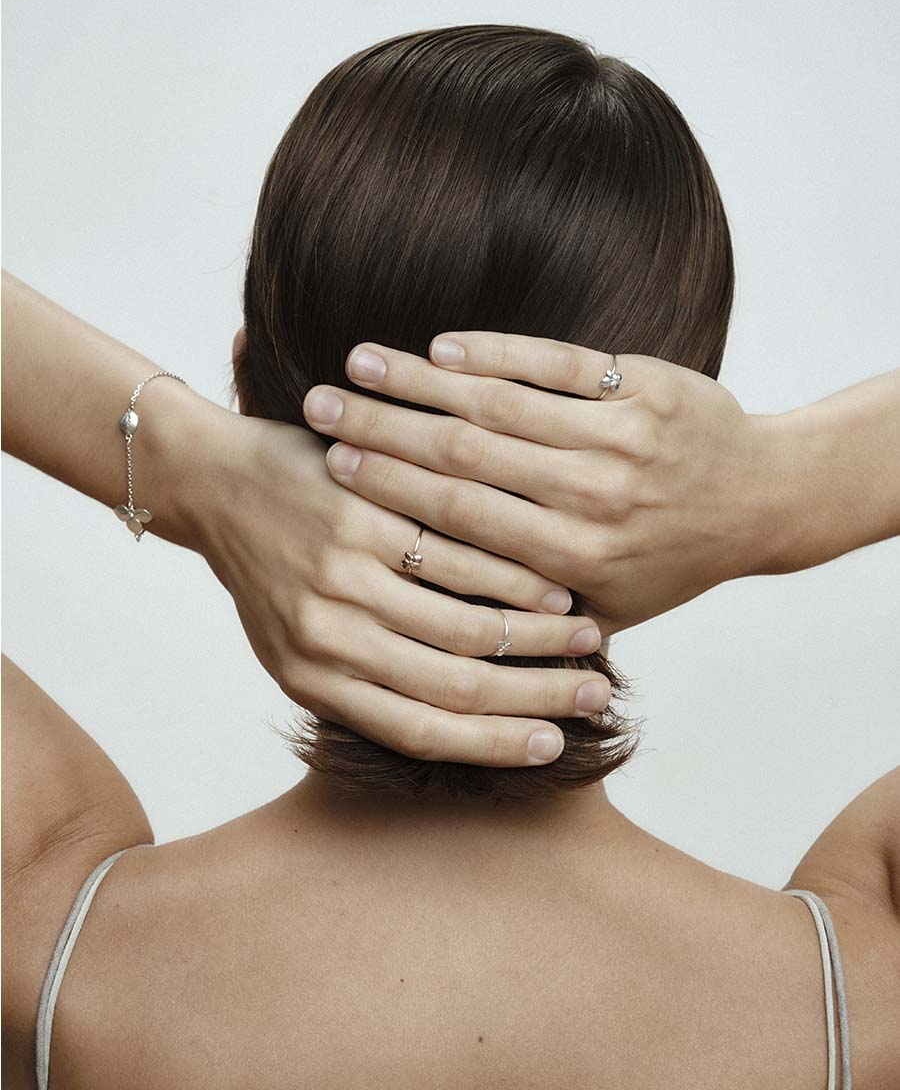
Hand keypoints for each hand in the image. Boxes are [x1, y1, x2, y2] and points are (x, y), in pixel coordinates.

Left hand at [190, 404, 610, 766]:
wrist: (215, 485)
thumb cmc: (269, 571)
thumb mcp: (296, 645)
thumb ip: (365, 683)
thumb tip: (461, 717)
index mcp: (314, 683)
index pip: (420, 731)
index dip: (495, 745)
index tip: (554, 747)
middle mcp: (328, 640)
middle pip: (455, 684)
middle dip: (537, 698)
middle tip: (595, 696)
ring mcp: (345, 579)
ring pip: (465, 623)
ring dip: (537, 637)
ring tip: (586, 635)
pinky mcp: (361, 520)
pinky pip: (456, 556)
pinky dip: (512, 576)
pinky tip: (551, 582)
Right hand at [303, 333, 776, 633]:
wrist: (761, 499)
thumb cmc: (667, 560)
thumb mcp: (602, 608)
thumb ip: (523, 616)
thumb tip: (425, 623)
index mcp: (576, 560)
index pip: (460, 519)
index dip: (389, 486)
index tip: (332, 463)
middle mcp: (595, 499)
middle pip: (465, 456)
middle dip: (384, 425)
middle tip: (321, 402)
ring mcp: (621, 437)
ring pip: (501, 403)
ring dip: (422, 380)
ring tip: (360, 362)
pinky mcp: (643, 384)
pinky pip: (557, 361)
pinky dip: (497, 350)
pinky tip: (442, 343)